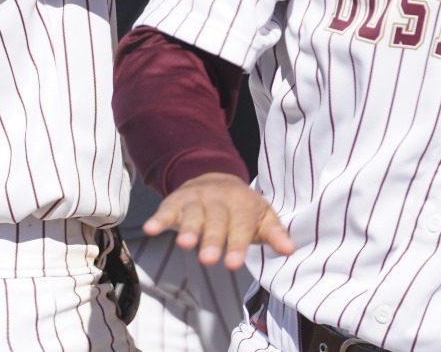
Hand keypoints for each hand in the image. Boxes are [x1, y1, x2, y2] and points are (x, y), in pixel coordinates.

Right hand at [143, 171, 294, 269]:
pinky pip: (166, 210)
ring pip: (192, 215)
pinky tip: (150, 229)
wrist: (214, 176)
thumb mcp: (262, 217)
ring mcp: (195, 199)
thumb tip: (290, 250)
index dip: (236, 245)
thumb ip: (275, 234)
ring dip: (188, 229)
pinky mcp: (176, 201)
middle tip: (208, 260)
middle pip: (215, 222)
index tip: (232, 264)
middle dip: (212, 240)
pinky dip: (158, 219)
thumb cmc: (242, 207)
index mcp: (242, 204)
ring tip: (184, 245)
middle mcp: (217, 200)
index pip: (240, 226)